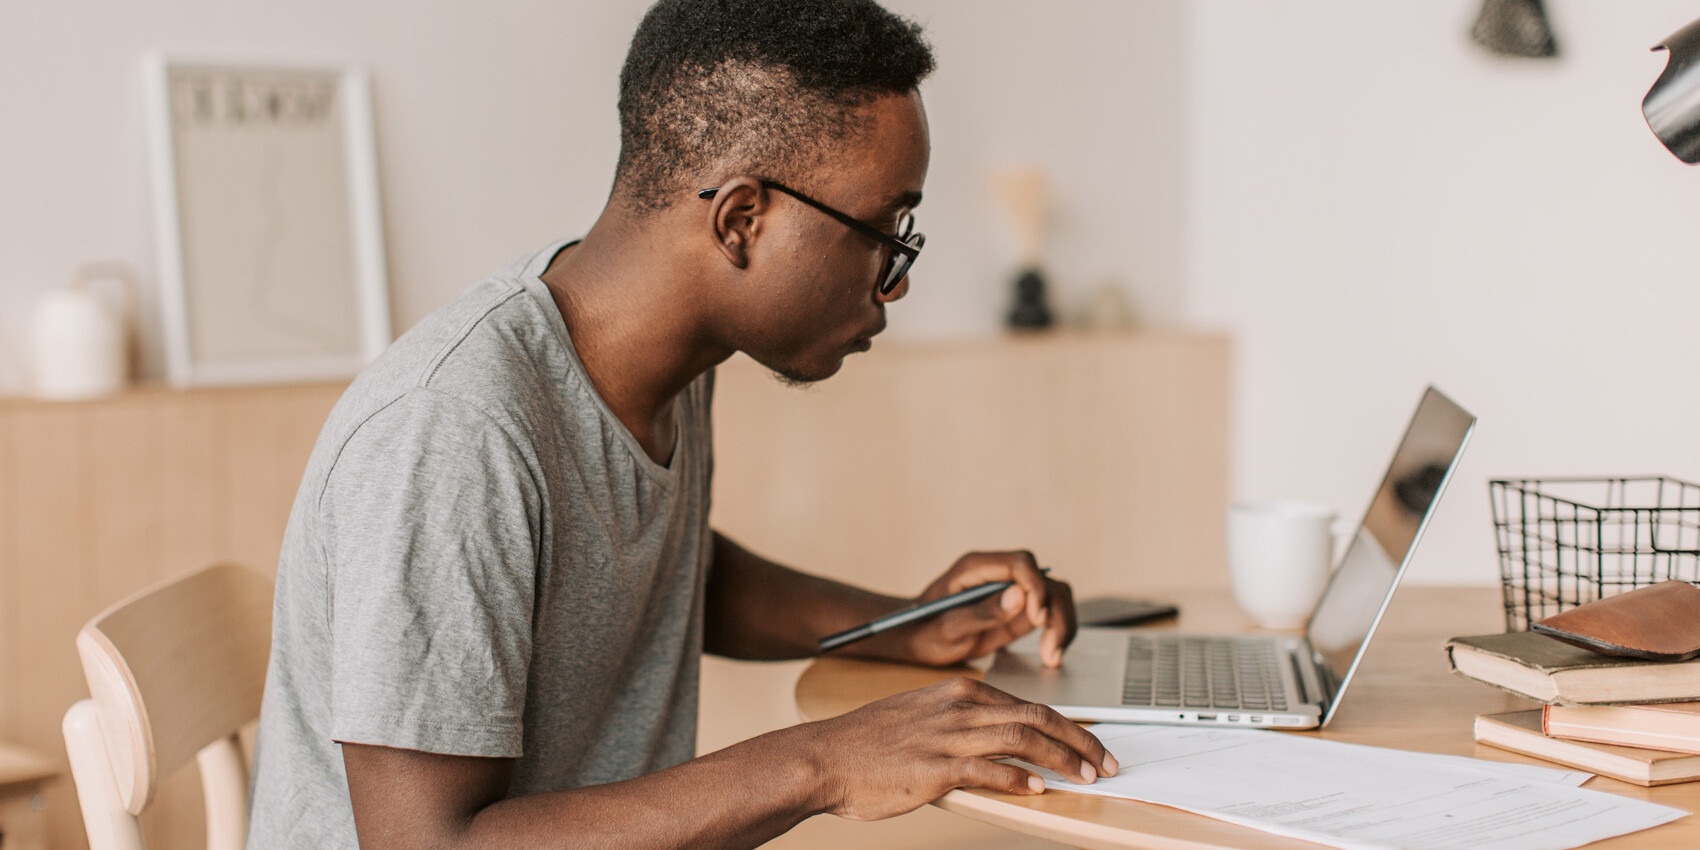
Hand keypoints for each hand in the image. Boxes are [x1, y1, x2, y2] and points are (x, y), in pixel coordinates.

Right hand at [800, 676, 1116, 820]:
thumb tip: (1003, 749)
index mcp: (960, 691)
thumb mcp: (922, 717)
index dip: (1069, 726)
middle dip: (1080, 740)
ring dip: (1062, 759)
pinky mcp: (935, 766)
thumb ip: (962, 725)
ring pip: (1023, 739)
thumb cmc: (869, 743)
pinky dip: (1018, 780)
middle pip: (1037, 717)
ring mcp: (948, 735)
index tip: (1091, 745)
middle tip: (1107, 762)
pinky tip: (1038, 790)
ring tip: (1087, 776)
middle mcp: (959, 707)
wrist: (824, 756)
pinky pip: (989, 771)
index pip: (1030, 704)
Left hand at [901, 550, 1075, 667]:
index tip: (1038, 619)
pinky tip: (1052, 656)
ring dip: (1061, 624)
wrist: (916, 638)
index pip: (1021, 563)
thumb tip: (1019, 597)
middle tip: (1050, 649)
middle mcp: (998, 574)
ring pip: (1055, 596)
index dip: (1037, 588)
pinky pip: (1049, 613)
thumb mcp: (948, 628)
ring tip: (1052, 657)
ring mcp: (1011, 591)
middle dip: (1055, 612)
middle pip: (1045, 580)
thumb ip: (982, 613)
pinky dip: (1057, 632)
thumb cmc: (924, 630)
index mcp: (976, 567)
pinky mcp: (1019, 610)